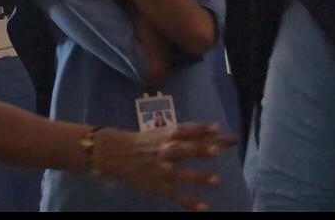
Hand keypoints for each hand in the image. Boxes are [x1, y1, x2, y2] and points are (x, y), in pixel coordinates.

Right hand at [99, 123, 237, 210]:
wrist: (116, 154)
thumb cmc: (146, 142)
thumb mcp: (163, 132)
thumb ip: (188, 131)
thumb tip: (215, 128)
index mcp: (166, 136)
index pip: (185, 130)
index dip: (201, 129)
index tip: (218, 128)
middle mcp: (165, 151)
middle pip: (184, 149)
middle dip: (199, 149)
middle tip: (217, 149)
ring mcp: (162, 170)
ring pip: (180, 173)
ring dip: (197, 176)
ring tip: (216, 179)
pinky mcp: (159, 186)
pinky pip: (175, 195)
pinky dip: (189, 201)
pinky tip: (204, 206)